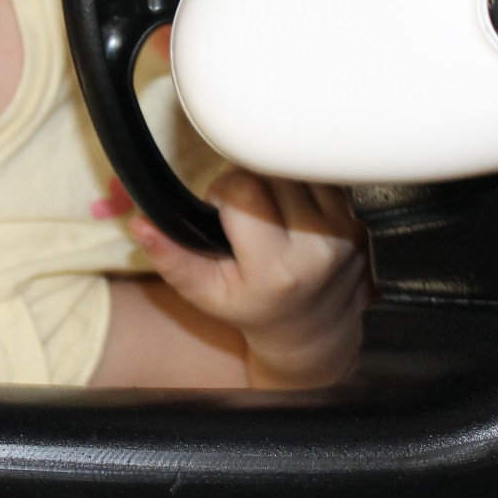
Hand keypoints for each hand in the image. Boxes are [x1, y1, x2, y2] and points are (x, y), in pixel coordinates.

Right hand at [130, 169, 368, 386]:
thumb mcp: (206, 292)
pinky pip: (318, 176)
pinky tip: (289, 208)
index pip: (243, 192)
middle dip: (247, 181)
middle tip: (241, 210)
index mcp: (277, 268)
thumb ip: (172, 259)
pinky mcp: (356, 219)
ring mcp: (343, 231)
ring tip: (265, 209)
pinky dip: (298, 183)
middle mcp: (318, 247)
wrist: (311, 329)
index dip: (223, 191)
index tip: (220, 211)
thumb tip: (142, 224)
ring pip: (295, 168)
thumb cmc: (254, 308)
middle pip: (270, 173)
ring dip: (274, 178)